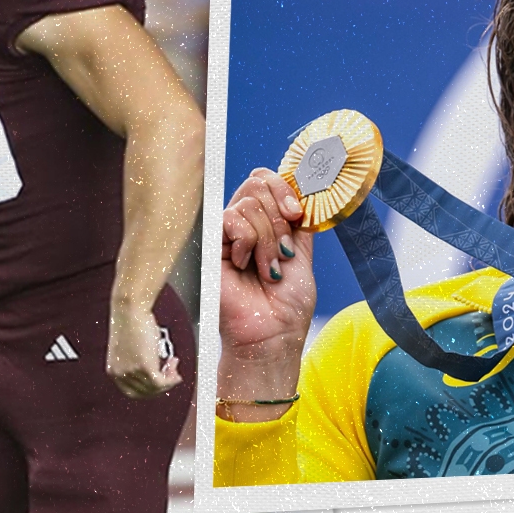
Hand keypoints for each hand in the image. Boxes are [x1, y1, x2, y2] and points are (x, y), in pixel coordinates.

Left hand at [106, 301, 182, 398]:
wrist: (131, 310)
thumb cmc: (131, 321)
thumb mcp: (130, 348)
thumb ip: (138, 361)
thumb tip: (155, 367)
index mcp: (114, 370)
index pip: (132, 391)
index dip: (149, 388)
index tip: (161, 380)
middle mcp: (120, 374)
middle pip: (145, 392)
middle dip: (161, 385)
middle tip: (171, 372)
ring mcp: (132, 372)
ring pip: (155, 388)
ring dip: (169, 378)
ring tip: (173, 363)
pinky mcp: (144, 367)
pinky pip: (161, 383)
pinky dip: (171, 378)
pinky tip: (175, 367)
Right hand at [218, 168, 315, 417]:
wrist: (273, 333)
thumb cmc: (287, 301)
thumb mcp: (302, 251)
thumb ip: (299, 219)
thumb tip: (305, 186)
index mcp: (264, 222)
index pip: (265, 179)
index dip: (285, 189)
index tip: (298, 214)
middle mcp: (241, 224)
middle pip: (257, 184)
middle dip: (280, 218)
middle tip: (284, 250)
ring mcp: (223, 235)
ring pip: (248, 204)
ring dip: (268, 239)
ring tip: (269, 268)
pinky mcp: (208, 247)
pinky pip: (231, 219)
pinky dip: (249, 243)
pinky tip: (245, 266)